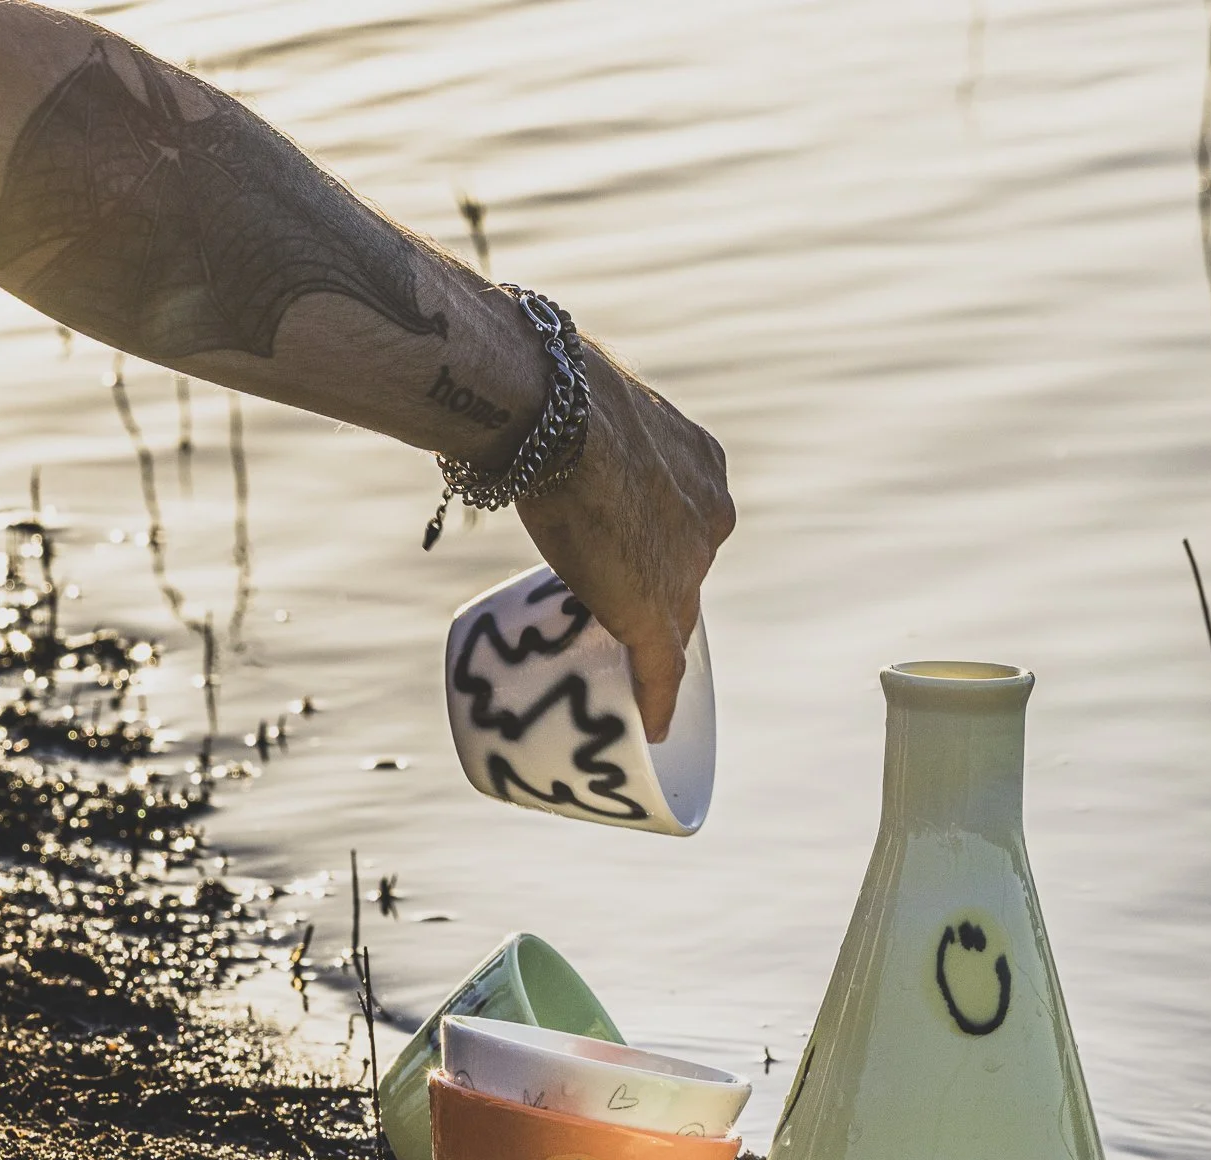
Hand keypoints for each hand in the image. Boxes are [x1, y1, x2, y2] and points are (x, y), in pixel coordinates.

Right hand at [516, 345, 733, 741]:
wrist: (552, 408)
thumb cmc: (544, 383)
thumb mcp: (573, 396)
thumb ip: (561, 414)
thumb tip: (501, 389)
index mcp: (698, 460)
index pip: (684, 519)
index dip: (655, 542)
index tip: (627, 553)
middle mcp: (709, 511)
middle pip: (685, 568)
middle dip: (652, 586)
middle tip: (606, 603)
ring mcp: (688, 563)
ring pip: (676, 615)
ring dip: (652, 645)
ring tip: (622, 668)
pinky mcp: (659, 608)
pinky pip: (664, 666)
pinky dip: (656, 697)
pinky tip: (652, 724)